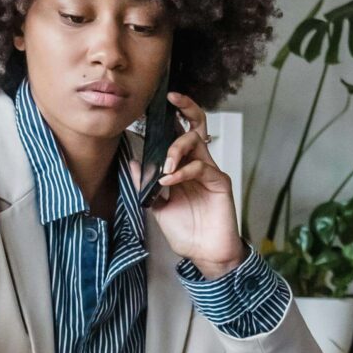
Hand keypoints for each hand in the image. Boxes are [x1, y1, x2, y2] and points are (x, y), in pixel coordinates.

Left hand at [145, 92, 244, 275]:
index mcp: (184, 167)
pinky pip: (201, 167)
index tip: (154, 105)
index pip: (178, 135)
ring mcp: (210, 172)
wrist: (204, 254)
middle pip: (196, 126)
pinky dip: (182, 171)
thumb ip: (144, 184)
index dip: (170, 118)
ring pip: (197, 141)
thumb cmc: (186, 231)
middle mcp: (198, 164)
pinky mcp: (220, 182)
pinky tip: (169, 181)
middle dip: (186, 107)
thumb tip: (132, 163)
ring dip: (176, 149)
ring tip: (164, 168)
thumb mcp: (156, 206)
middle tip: (172, 98)